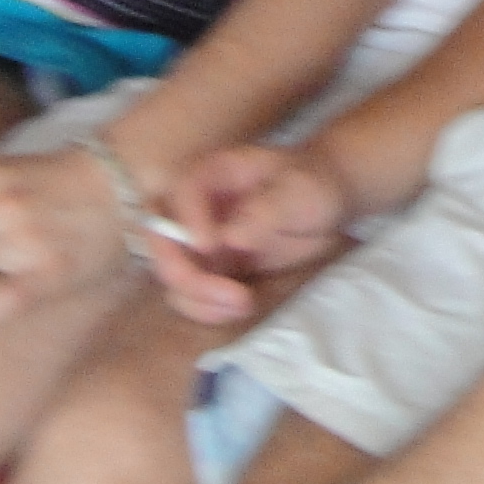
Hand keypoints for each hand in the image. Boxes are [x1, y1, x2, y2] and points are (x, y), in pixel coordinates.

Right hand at [139, 145, 354, 324]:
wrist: (324, 204)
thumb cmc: (312, 184)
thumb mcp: (300, 190)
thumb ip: (267, 209)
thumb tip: (230, 237)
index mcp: (212, 174)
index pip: (181, 192)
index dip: (186, 221)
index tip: (210, 247)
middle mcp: (195, 208)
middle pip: (159, 238)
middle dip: (183, 272)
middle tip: (229, 293)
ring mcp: (198, 242)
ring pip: (171, 274)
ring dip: (198, 299)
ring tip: (244, 303)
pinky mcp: (208, 271)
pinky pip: (190, 295)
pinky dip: (207, 309)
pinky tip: (239, 308)